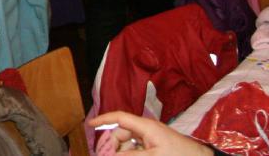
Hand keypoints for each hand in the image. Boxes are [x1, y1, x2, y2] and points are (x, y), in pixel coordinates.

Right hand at [90, 112, 213, 155]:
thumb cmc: (180, 155)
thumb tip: (111, 155)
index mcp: (145, 126)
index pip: (120, 118)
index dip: (103, 119)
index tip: (89, 124)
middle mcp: (146, 129)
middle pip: (121, 133)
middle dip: (111, 144)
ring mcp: (151, 138)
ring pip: (127, 142)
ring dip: (120, 151)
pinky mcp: (155, 146)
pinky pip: (136, 148)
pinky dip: (129, 153)